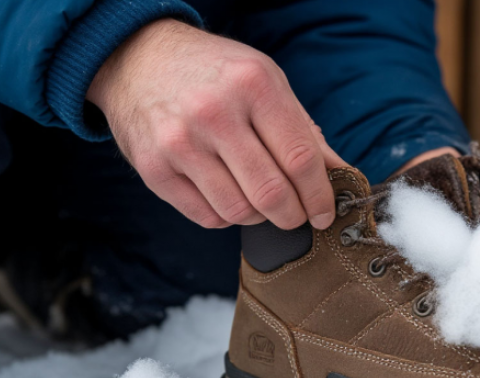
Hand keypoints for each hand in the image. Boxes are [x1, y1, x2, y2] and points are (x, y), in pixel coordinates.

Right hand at [87, 19, 346, 229]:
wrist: (139, 58)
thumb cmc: (215, 73)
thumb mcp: (266, 81)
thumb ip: (304, 129)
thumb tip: (340, 174)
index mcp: (253, 85)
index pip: (300, 159)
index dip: (320, 196)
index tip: (325, 213)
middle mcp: (215, 113)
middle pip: (271, 193)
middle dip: (294, 216)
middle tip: (298, 217)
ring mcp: (180, 142)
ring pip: (239, 211)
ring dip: (260, 218)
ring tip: (262, 204)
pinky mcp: (154, 168)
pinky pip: (207, 217)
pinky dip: (228, 217)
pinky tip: (231, 197)